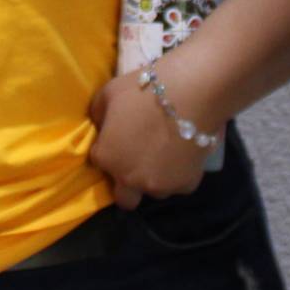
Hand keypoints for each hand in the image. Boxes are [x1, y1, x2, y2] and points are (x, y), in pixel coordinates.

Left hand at [85, 69, 209, 210]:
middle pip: (125, 198)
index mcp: (107, 158)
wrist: (191, 95)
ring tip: (164, 152)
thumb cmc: (145, 91)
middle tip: (137, 161)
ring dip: (154, 178)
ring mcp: (160, 186)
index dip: (108, 149)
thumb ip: (98, 115)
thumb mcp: (108, 94)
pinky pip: (178, 184)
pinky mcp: (186, 185)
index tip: (119, 138)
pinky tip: (182, 151)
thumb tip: (101, 126)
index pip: (99, 161)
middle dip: (127, 184)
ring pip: (153, 191)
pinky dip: (178, 173)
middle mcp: (130, 179)